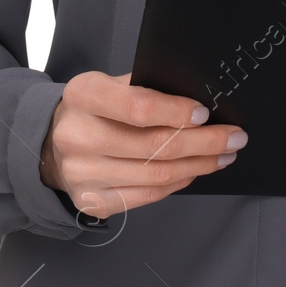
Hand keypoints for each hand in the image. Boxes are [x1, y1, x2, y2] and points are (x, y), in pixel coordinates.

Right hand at [40, 70, 246, 219]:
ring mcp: (83, 175)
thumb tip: (199, 101)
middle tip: (233, 137)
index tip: (205, 113)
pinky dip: (178, 182)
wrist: (51, 144)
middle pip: (152, 146)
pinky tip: (195, 171)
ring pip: (154, 175)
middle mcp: (77, 136)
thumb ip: (147, 88)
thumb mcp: (111, 84)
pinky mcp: (92, 202)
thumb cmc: (94, 108)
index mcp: (83, 95)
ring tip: (223, 155)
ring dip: (197, 166)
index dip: (176, 112)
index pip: (137, 107)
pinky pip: (147, 196)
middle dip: (203, 142)